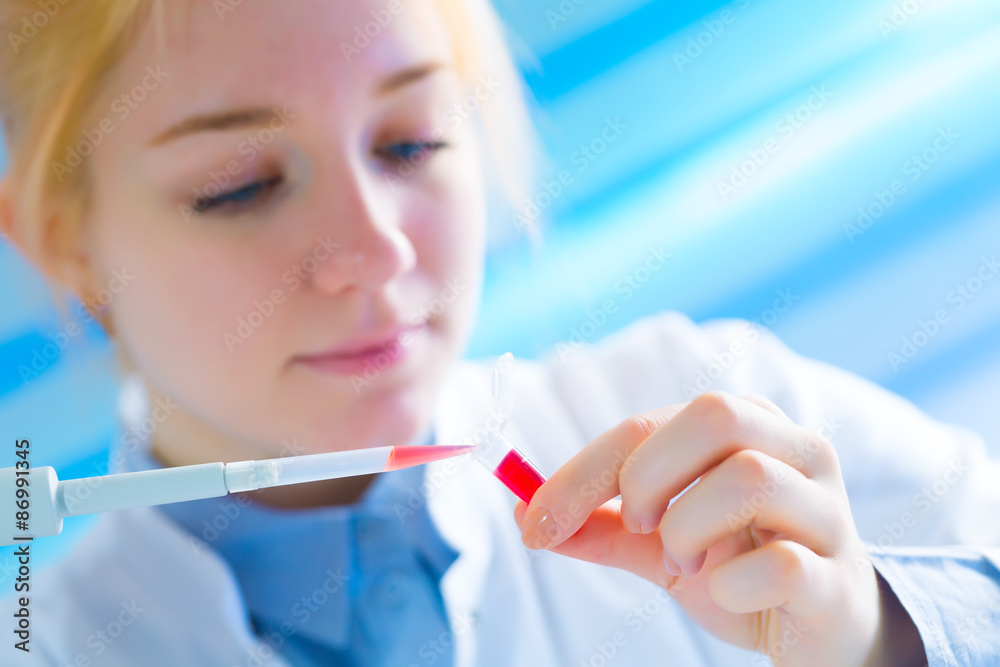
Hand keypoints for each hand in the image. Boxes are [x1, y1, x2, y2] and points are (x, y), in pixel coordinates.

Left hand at [514, 392, 921, 665]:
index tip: (537, 520)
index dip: (581, 471)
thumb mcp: (659, 543)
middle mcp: (795, 450)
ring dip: (688, 529)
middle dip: (648, 475)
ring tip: (683, 562)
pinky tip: (728, 593)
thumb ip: (602, 525)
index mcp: (745, 426)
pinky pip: (783, 564)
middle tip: (637, 524)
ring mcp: (826, 510)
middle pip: (714, 415)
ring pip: (749, 477)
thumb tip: (526, 514)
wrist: (821, 632)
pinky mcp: (839, 577)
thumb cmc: (740, 567)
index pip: (647, 424)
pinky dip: (731, 585)